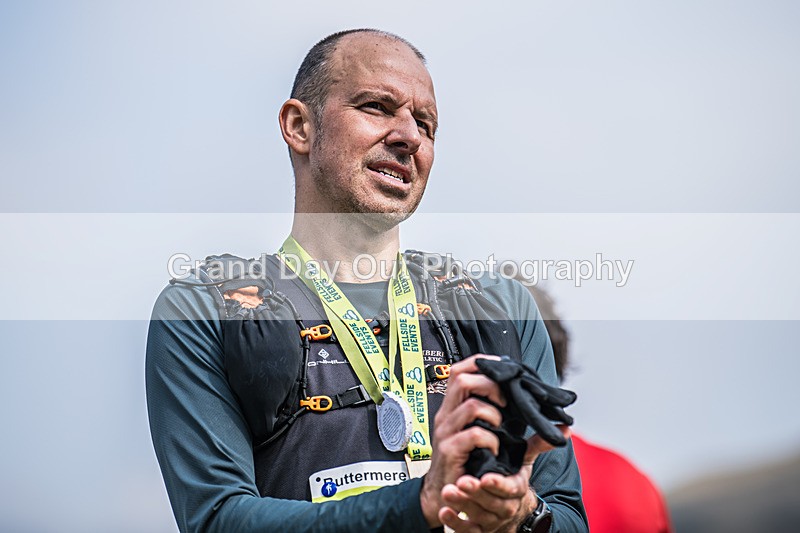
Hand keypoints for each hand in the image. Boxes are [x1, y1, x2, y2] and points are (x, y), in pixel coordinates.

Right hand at [420, 355, 505, 526]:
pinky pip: (474, 434)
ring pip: (471, 405)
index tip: (500, 370)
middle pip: (461, 379)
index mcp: (453, 408)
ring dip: (494, 413)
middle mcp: (446, 416)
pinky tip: (494, 448)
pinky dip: (491, 439)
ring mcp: (446, 432)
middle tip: (504, 402)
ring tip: (500, 426)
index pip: (458, 371)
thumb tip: (562, 427)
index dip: (479, 363)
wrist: (445, 495)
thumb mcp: (492, 440)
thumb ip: (521, 429)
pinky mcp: (449, 450)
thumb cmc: (468, 464)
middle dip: (490, 385)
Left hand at [438, 426, 570, 532]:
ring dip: (463, 505)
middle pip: (491, 502)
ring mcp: (491, 520)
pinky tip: (445, 512)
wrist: (513, 513)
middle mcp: (505, 507)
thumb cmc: (514, 483)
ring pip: (478, 515)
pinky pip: (468, 531)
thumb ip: (538, 445)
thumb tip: (564, 430)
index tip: (485, 477)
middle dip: (476, 493)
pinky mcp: (479, 530)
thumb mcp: (525, 464)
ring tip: (449, 492)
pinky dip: (456, 522)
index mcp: (516, 490)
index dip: (498, 484)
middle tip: (461, 482)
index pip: (509, 488)